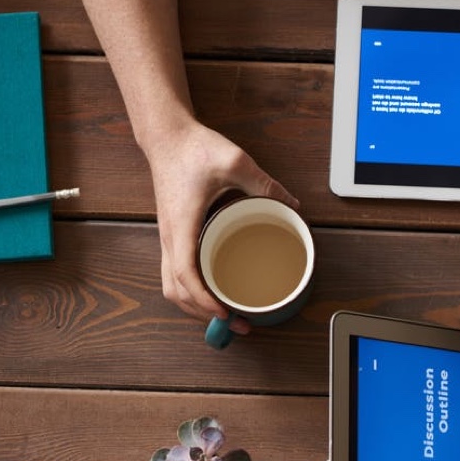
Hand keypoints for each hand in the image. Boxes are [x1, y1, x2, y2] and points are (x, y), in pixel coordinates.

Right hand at [144, 118, 298, 330]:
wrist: (167, 137)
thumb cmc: (193, 149)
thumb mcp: (235, 161)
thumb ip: (264, 183)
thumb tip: (293, 205)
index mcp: (182, 225)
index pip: (185, 274)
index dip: (203, 299)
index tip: (223, 313)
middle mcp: (171, 238)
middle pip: (175, 291)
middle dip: (203, 314)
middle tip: (237, 323)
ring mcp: (169, 240)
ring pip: (171, 287)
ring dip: (194, 307)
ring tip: (225, 316)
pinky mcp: (173, 238)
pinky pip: (175, 275)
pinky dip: (191, 293)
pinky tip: (213, 294)